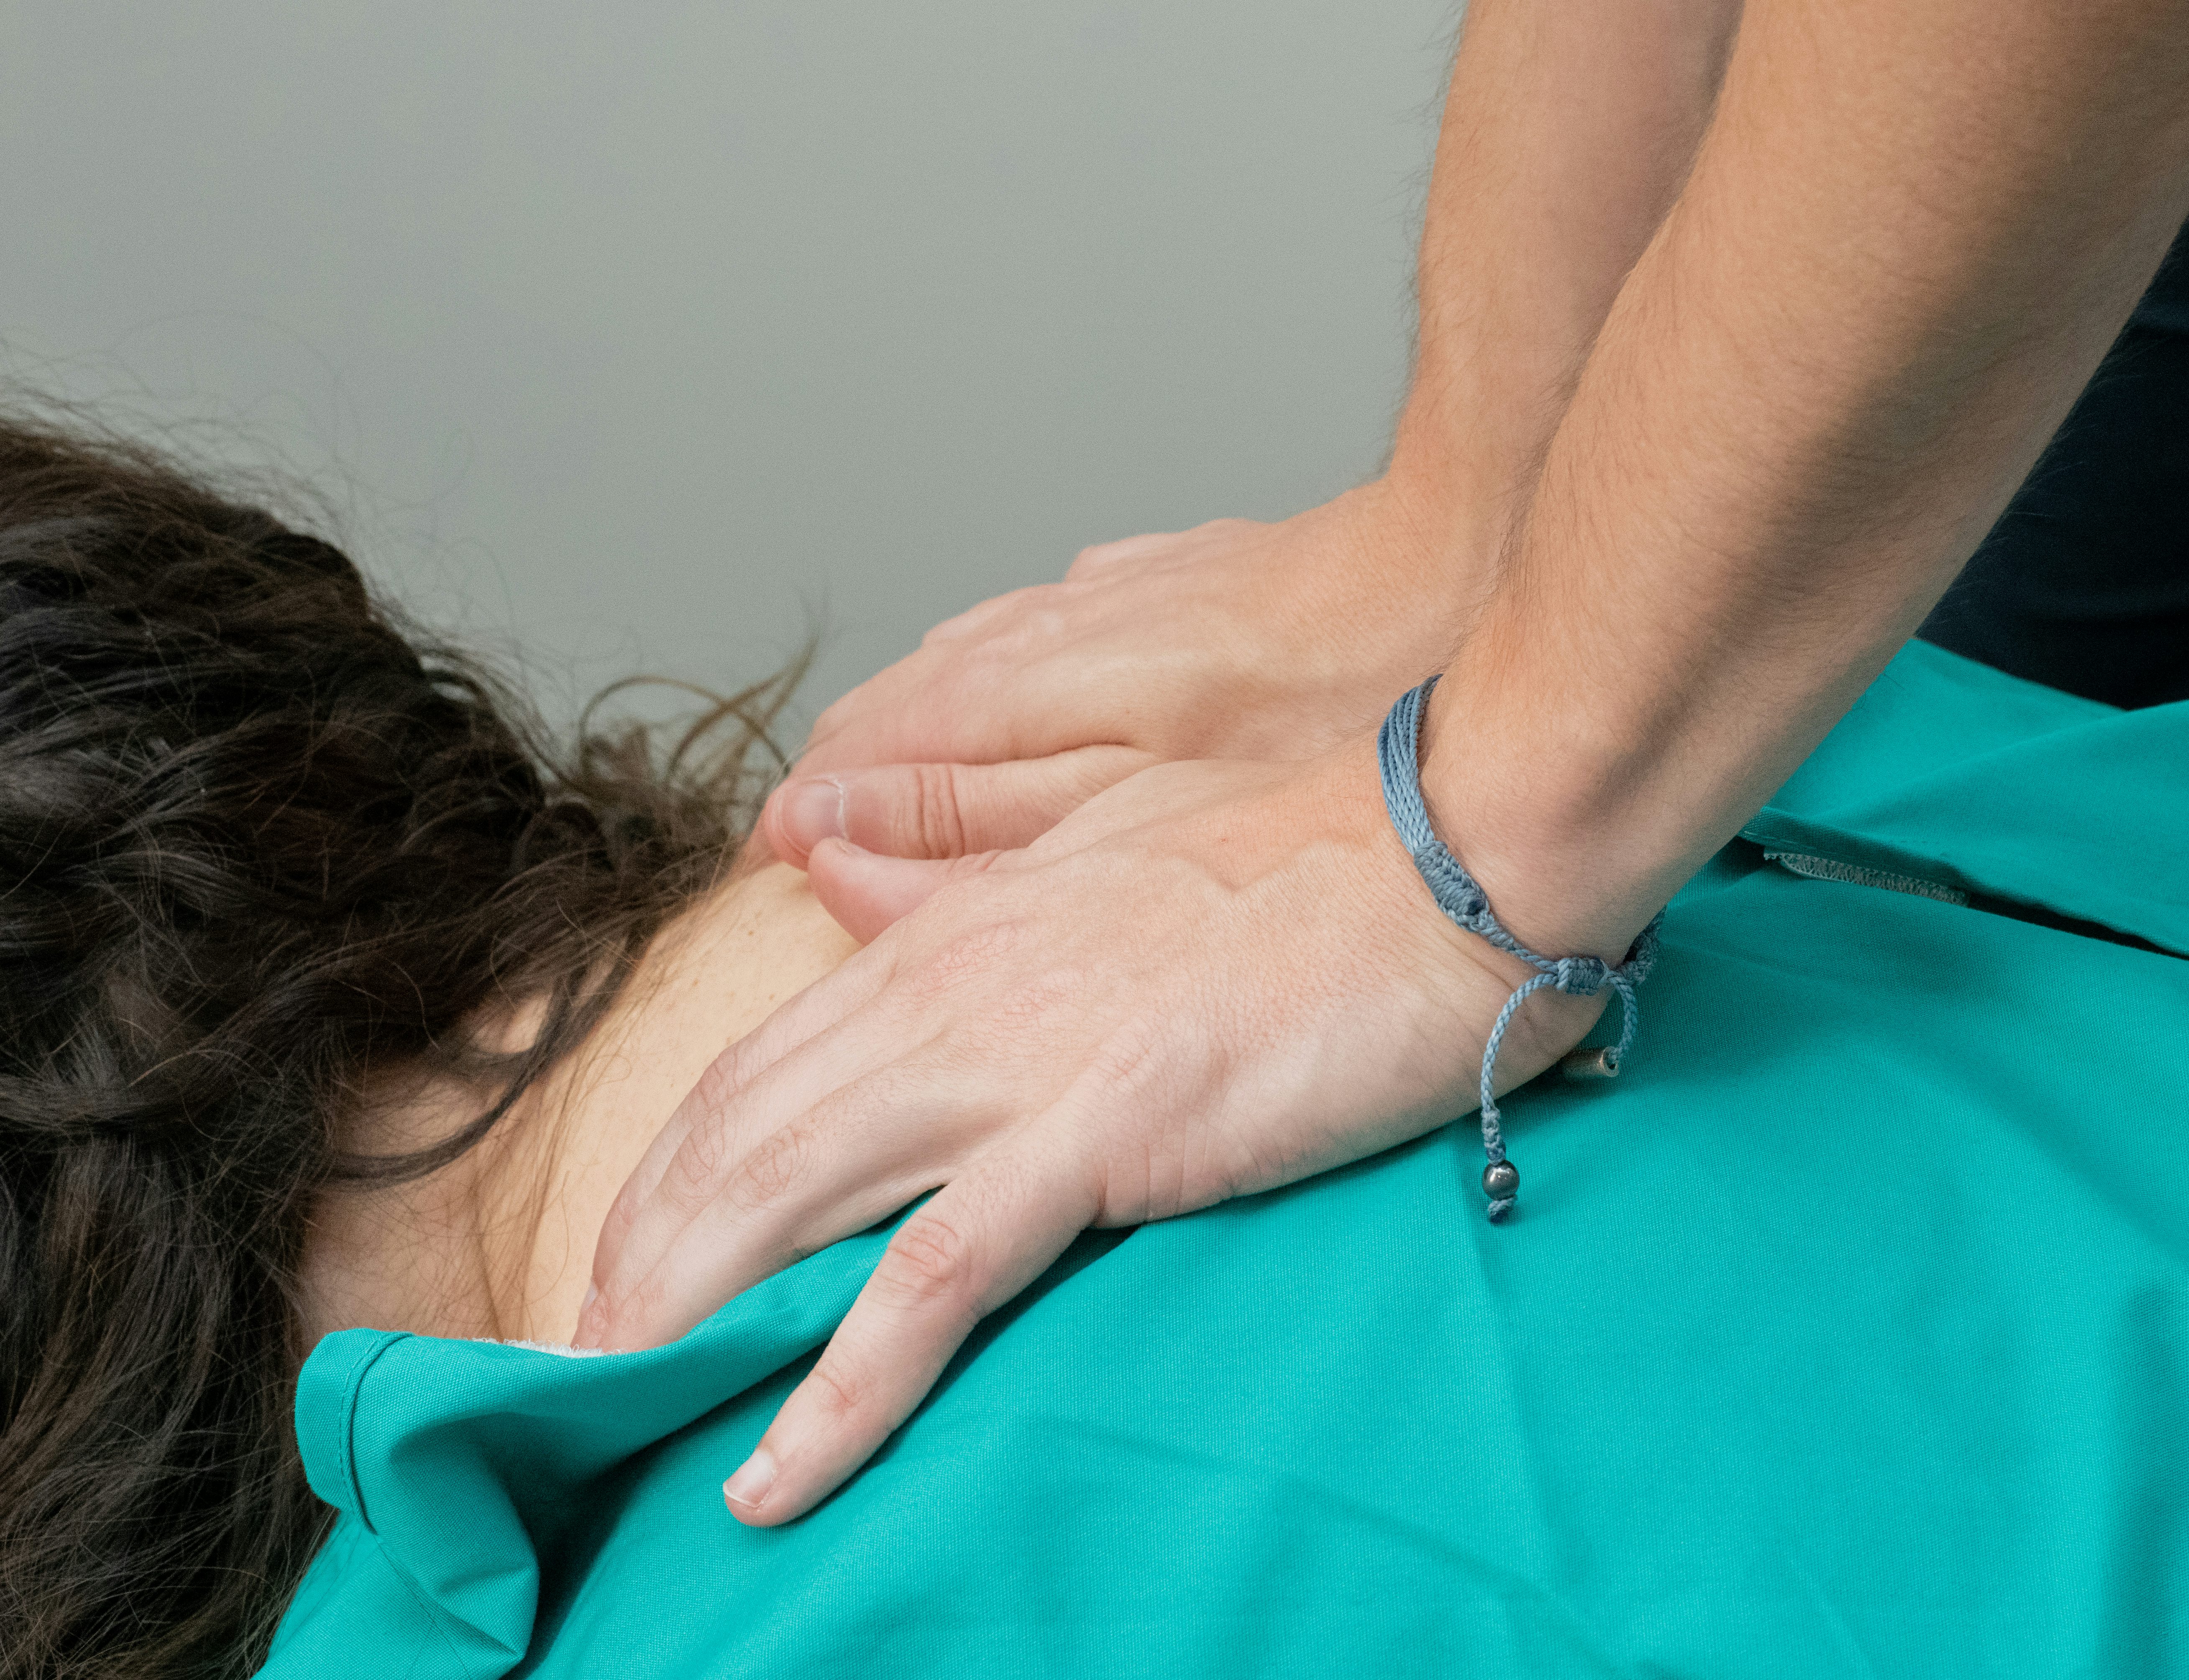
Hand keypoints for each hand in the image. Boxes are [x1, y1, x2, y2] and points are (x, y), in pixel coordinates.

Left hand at [576, 743, 1606, 1523]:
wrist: (1443, 851)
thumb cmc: (1302, 862)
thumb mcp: (1106, 846)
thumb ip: (969, 869)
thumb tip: (851, 879)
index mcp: (950, 935)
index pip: (753, 1070)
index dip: (663, 1180)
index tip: (620, 1271)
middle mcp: (948, 991)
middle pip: (729, 1141)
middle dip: (633, 1263)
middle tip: (569, 1373)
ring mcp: (1018, 1063)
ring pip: (785, 1202)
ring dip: (681, 1320)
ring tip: (611, 1416)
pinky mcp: (1102, 1134)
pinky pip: (934, 1283)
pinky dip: (839, 1390)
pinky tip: (772, 1475)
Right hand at [745, 478, 1493, 869]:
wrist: (1449, 563)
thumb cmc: (1318, 704)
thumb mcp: (1138, 796)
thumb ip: (976, 820)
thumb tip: (826, 834)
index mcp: (1012, 688)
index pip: (853, 760)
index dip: (810, 833)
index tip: (782, 890)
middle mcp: (1034, 627)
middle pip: (890, 712)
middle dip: (845, 788)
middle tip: (816, 865)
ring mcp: (1096, 592)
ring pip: (956, 663)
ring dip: (912, 733)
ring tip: (885, 798)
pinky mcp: (1157, 579)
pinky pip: (1032, 626)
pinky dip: (995, 683)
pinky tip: (1009, 703)